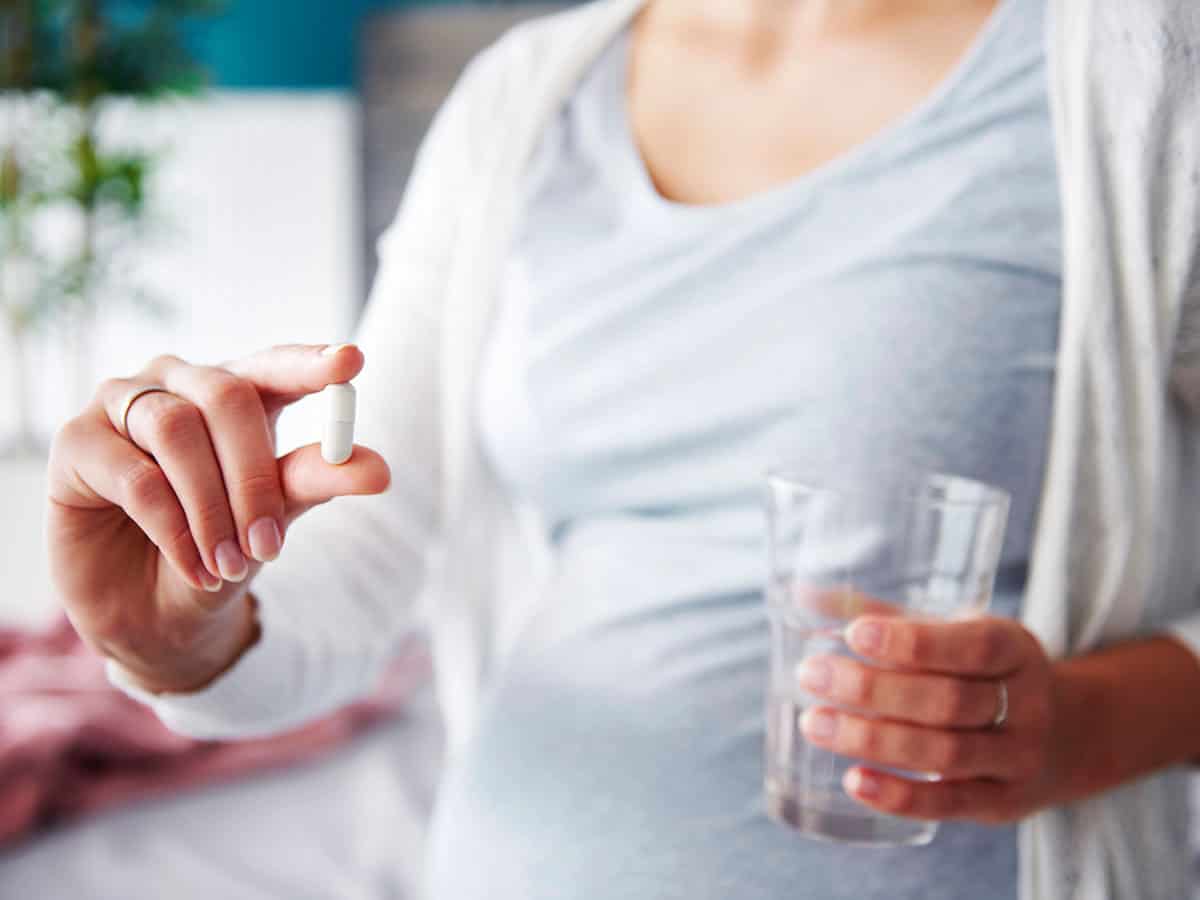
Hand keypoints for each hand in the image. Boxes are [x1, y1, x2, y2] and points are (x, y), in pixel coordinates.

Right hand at [47, 344, 390, 693]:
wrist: (156, 615)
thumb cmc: (221, 552)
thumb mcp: (275, 519)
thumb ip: (316, 482)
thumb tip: (378, 469)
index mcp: (236, 392)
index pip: (275, 365)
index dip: (310, 362)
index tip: (351, 361)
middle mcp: (178, 384)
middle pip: (227, 397)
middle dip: (254, 477)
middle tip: (270, 548)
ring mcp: (122, 405)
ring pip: (176, 430)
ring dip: (211, 507)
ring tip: (229, 565)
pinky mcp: (76, 442)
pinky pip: (135, 476)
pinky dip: (174, 530)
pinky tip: (195, 568)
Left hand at [796, 614, 1060, 823]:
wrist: (1067, 735)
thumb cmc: (982, 671)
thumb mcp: (953, 632)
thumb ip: (884, 615)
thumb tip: (804, 595)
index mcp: (1014, 648)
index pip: (971, 646)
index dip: (912, 642)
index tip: (854, 634)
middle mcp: (1025, 704)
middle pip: (949, 702)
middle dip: (873, 690)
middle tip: (811, 675)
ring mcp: (1017, 758)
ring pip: (944, 754)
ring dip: (872, 740)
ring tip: (814, 723)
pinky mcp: (1002, 803)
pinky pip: (949, 804)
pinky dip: (899, 796)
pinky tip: (853, 780)